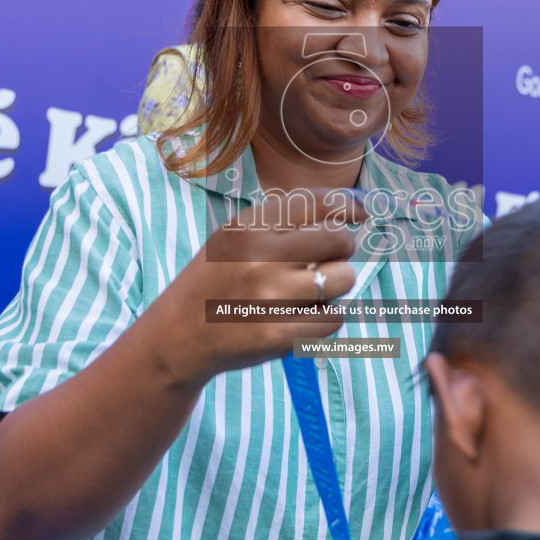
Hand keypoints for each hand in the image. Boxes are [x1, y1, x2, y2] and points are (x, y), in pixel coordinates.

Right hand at [146, 188, 366, 382]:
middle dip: (341, 249)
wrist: (178, 336)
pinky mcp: (279, 334)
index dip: (348, 205)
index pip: (317, 203)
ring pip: (343, 279)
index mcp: (248, 226)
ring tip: (307, 292)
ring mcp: (270, 297)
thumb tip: (351, 208)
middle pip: (339, 240)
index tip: (361, 212)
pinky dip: (324, 318)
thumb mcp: (235, 238)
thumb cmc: (216, 281)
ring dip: (333, 285)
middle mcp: (260, 257)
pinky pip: (334, 318)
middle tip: (323, 260)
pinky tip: (299, 317)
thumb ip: (283, 222)